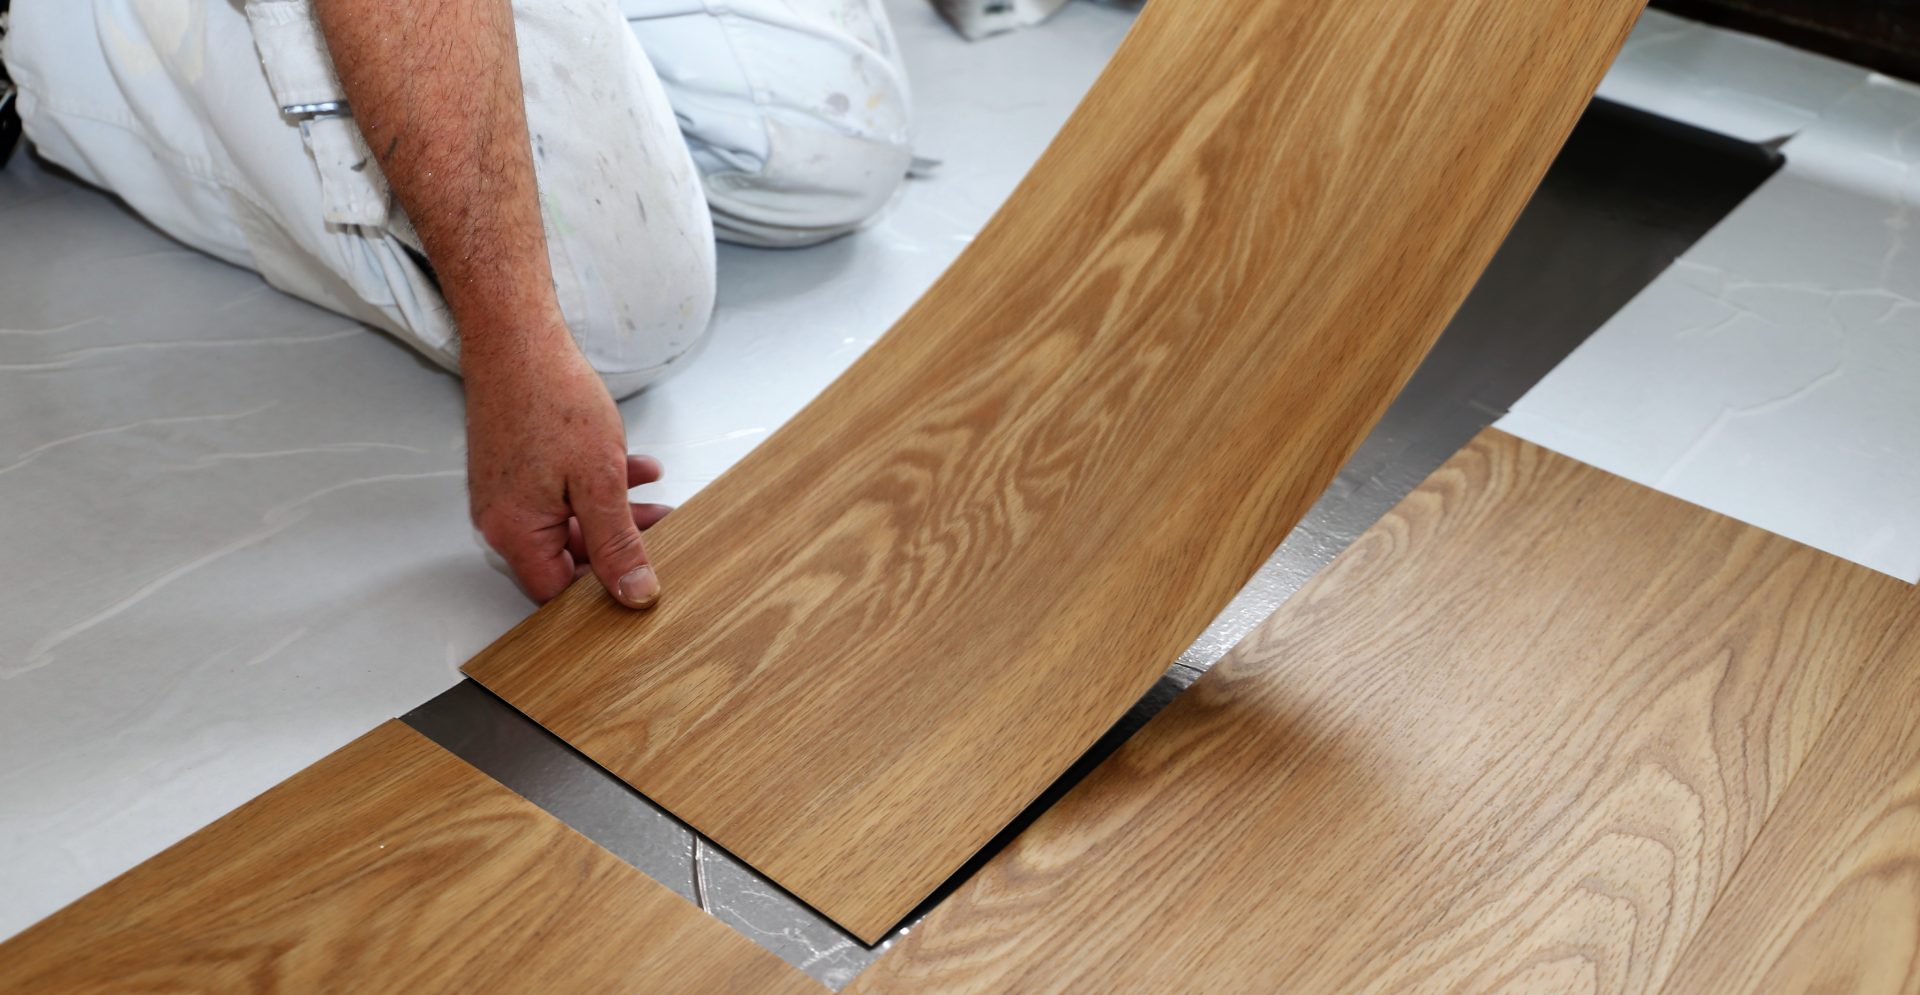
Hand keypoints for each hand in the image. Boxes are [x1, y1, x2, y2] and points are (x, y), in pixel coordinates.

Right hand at [465, 332, 671, 606]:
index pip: (558, 591)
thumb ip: (617, 543)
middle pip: (566, 556)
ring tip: (660, 501)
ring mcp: (508, 493)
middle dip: (619, 545)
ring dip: (616, 513)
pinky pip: (561, 494)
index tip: (642, 580)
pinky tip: (635, 468)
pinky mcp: (517, 470)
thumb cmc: (550, 398)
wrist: (517, 339)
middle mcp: (503, 519)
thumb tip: (633, 592)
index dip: (602, 591)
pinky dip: (598, 486)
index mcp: (515, 531)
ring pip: (570, 522)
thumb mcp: (600, 482)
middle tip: (663, 533)